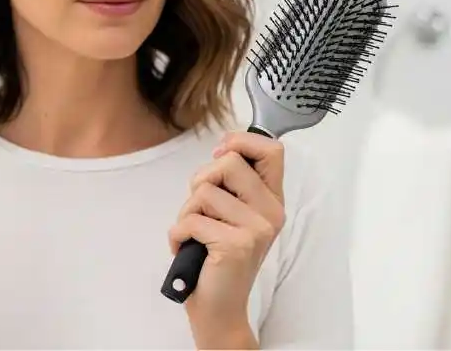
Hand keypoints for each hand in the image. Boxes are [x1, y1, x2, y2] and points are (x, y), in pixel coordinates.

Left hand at [168, 131, 285, 347]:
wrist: (219, 307)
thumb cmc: (216, 255)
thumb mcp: (230, 212)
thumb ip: (231, 182)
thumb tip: (222, 149)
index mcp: (272, 200)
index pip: (272, 149)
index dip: (240, 142)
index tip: (219, 158)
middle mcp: (271, 212)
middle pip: (229, 163)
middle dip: (201, 181)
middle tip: (202, 210)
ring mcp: (256, 229)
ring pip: (203, 191)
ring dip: (186, 213)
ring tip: (196, 234)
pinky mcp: (236, 245)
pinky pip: (190, 220)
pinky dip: (178, 234)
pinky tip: (189, 249)